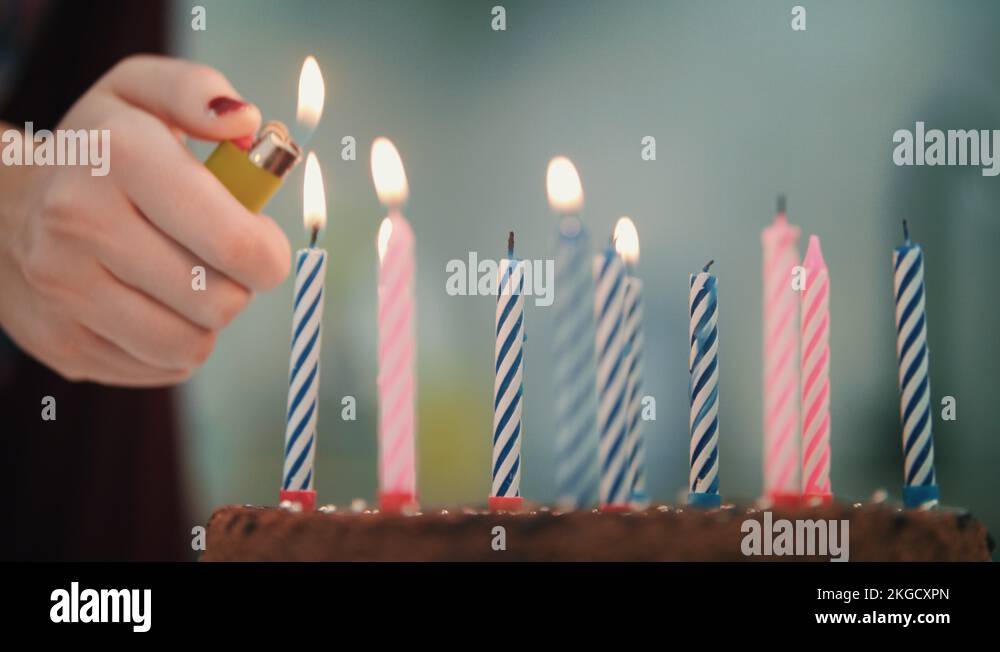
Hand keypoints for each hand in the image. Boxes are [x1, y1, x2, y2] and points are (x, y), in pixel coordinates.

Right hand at [0, 56, 290, 385]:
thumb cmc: (96, 150)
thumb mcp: (140, 92)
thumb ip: (200, 91)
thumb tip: (244, 122)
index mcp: (119, 156)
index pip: (236, 243)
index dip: (269, 252)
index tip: (259, 238)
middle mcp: (81, 225)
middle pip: (220, 301)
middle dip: (239, 284)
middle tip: (219, 259)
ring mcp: (65, 292)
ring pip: (192, 346)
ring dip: (206, 319)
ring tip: (185, 280)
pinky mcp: (63, 344)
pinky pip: (162, 369)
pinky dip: (174, 344)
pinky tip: (151, 304)